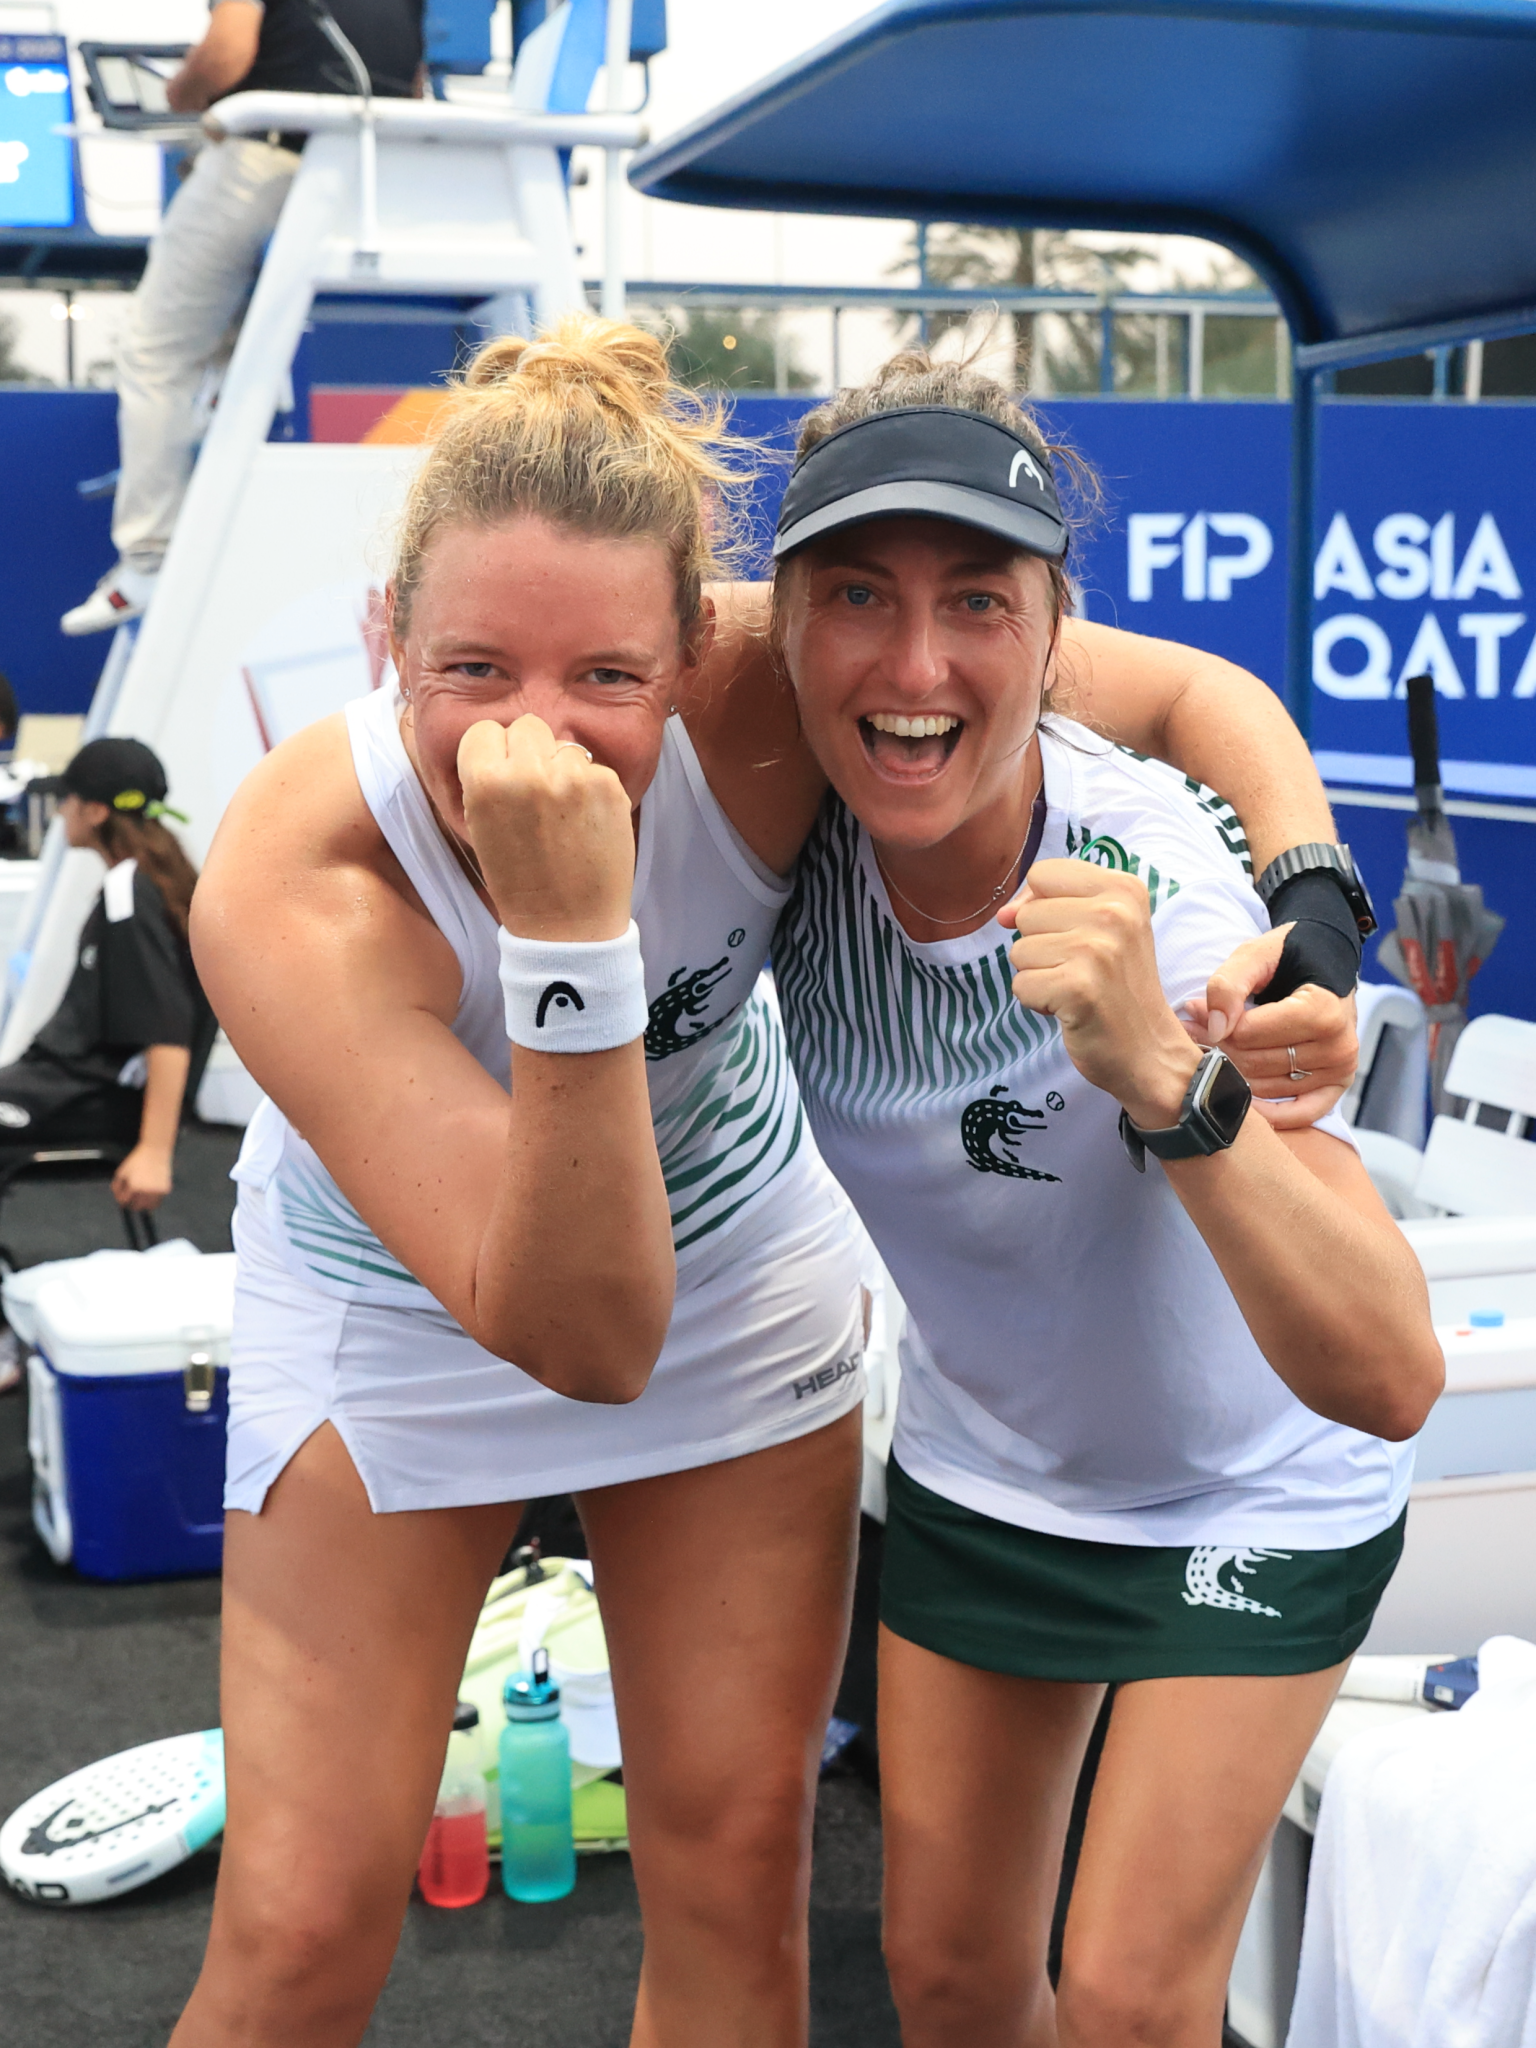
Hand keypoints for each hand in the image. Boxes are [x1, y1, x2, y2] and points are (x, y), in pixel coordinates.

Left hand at [112, 1143, 172, 1211]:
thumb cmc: (138, 1159)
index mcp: (133, 1186)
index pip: (124, 1201)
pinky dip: (153, 1200)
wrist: (155, 1151)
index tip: (122, 1197)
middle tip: (131, 1199)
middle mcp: (145, 1191)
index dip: (121, 1199)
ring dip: (143, 1205)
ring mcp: (156, 1191)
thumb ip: (116, 1185)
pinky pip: (158, 1201)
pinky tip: (150, 1193)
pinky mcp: (165, 1189)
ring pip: (149, 1207)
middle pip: (136, 1207)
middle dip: (132, 1204)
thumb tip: (117, 1196)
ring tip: (141, 1199)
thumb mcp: (122, 1170)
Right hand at [459, 717, 634, 942]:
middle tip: (535, 791)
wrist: (569, 927)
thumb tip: (505, 745)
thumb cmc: (520, 884)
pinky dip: (590, 788)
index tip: (501, 774)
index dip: (493, 753)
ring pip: (563, 746)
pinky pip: (593, 768)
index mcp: (486, 783)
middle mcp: (529, 772)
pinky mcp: (609, 785)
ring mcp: (574, 776)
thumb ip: (489, 781)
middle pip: (527, 726)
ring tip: (563, 815)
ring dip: (562, 769)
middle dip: (529, 752)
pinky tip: (585, 822)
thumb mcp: (482, 828)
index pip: (484, 731)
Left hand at [1000, 860, 1198, 1124]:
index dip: (1038, 904)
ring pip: (1018, 951)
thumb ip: (1053, 905)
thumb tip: (1003, 914)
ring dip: (1038, 976)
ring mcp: (1096, 949)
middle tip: (1080, 969)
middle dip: (1040, 946)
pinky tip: (1071, 1008)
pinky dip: (1037, 1003)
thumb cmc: (1119, 987)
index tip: (1065, 932)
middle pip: (1026, 914)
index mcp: (1124, 888)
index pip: (1043, 874)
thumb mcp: (1103, 928)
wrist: (1149, 1049)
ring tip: (1076, 988)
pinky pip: (1021, 985)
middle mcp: (1114, 912)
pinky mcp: (1078, 987)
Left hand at [1186, 925, 1357, 1128]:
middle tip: (1191, 1031)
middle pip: (1255, 1063)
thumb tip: (1215, 1027)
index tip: (1192, 1012)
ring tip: (1206, 1049)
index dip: (1214, 1024)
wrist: (1325, 962)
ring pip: (1266, 1088)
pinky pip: (1299, 1115)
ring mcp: (1340, 1071)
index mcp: (1324, 1011)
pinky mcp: (1334, 1089)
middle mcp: (1338, 1046)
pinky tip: (1239, 1099)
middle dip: (1217, 1048)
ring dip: (1232, 1074)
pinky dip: (1268, 1113)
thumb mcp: (1255, 955)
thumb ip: (1229, 985)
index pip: (1249, 1034)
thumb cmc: (1288, 957)